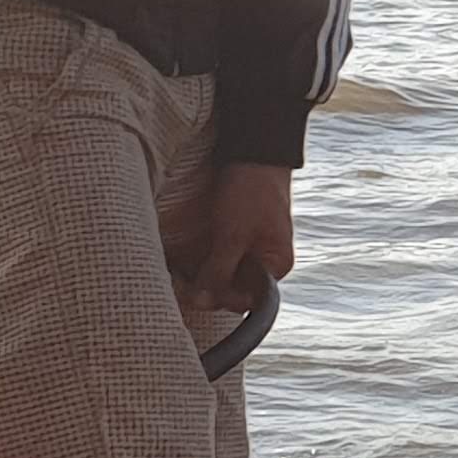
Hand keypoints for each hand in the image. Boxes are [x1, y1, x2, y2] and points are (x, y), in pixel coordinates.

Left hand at [163, 160, 295, 311]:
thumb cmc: (252, 193)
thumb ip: (219, 272)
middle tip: (180, 281)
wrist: (252, 154)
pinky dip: (204, 261)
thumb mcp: (233, 236)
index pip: (247, 299)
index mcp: (276, 266)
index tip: (193, 294)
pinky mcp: (236, 239)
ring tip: (180, 271)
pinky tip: (186, 260)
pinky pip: (220, 259)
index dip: (220, 298)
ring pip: (224, 275)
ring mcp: (251, 250)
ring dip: (203, 275)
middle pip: (234, 289)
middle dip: (209, 287)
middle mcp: (266, 262)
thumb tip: (202, 303)